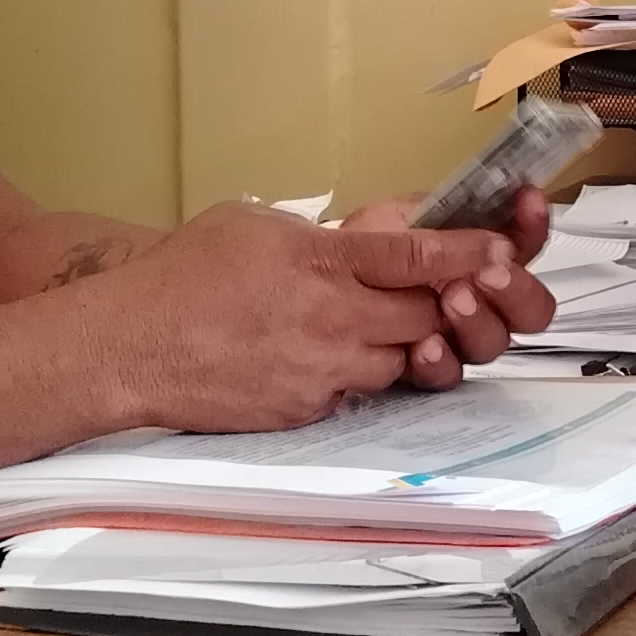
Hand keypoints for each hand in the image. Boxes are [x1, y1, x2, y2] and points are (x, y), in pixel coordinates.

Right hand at [76, 201, 554, 428]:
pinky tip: (321, 358)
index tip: (506, 250)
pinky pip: (356, 392)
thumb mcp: (253, 225)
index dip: (468, 255)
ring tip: (361, 325)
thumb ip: (319, 235)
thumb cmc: (182, 276)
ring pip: (399, 361)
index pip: (416, 257)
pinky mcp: (307, 410)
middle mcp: (330, 318)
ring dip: (400, 344)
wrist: (129, 347)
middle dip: (442, 305)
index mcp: (319, 261)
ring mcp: (321, 371)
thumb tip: (366, 237)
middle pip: (425, 316)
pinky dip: (355, 375)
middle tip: (444, 293)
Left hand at [338, 187, 556, 383]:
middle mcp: (482, 303)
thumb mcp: (402, 218)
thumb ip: (455, 216)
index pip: (526, 245)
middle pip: (531, 309)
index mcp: (481, 260)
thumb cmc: (359, 248)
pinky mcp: (430, 370)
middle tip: (491, 274)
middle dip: (517, 289)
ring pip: (495, 342)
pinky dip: (442, 359)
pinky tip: (426, 345)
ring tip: (454, 300)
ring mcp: (459, 339)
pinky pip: (450, 375)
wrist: (314, 287)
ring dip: (480, 321)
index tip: (527, 202)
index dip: (533, 225)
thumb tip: (503, 197)